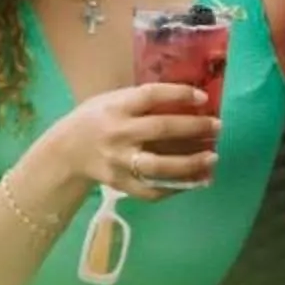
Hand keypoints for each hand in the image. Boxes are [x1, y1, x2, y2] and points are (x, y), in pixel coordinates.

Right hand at [69, 81, 221, 196]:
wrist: (67, 151)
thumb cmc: (97, 119)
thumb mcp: (113, 100)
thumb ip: (142, 101)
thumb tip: (188, 100)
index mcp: (116, 107)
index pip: (151, 96)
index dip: (179, 94)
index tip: (203, 97)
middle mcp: (118, 133)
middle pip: (161, 130)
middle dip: (194, 128)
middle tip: (217, 127)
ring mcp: (119, 162)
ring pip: (159, 166)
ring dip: (190, 163)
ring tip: (213, 158)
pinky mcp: (121, 184)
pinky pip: (152, 190)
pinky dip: (175, 188)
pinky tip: (195, 181)